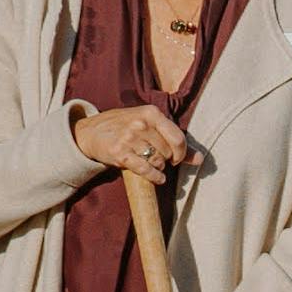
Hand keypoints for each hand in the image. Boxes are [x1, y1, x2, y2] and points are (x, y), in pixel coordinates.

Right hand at [73, 104, 192, 180]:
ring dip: (159, 167)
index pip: (178, 138)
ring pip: (158, 161)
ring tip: (152, 163)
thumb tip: (200, 159)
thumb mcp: (149, 125)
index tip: (177, 158)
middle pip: (168, 151)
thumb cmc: (125, 127)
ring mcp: (129, 138)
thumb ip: (174, 139)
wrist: (91, 131)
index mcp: (151, 113)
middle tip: (160, 159)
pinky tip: (157, 178)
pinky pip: (145, 170)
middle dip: (168, 159)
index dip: (182, 153)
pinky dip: (154, 176)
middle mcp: (140, 123)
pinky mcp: (119, 153)